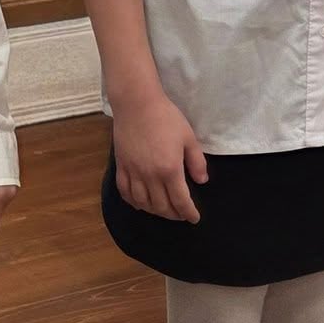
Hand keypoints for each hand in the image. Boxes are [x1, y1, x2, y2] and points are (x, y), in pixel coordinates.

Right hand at [112, 91, 208, 222]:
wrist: (137, 104)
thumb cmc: (166, 118)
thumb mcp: (188, 138)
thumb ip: (196, 162)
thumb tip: (202, 182)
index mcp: (170, 170)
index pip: (180, 201)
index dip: (188, 213)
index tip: (194, 218)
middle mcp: (150, 176)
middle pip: (162, 206)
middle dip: (173, 214)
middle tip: (181, 215)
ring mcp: (133, 173)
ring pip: (143, 203)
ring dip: (155, 211)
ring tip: (164, 210)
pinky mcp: (121, 167)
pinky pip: (125, 192)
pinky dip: (134, 202)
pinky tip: (141, 203)